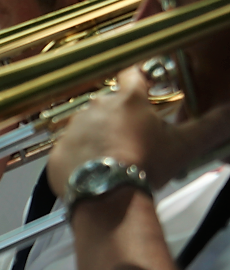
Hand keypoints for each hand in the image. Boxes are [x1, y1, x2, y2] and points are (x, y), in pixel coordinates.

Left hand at [47, 68, 229, 195]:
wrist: (107, 195)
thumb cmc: (147, 165)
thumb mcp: (185, 145)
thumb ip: (211, 125)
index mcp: (128, 99)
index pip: (133, 74)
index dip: (139, 78)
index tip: (145, 86)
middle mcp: (96, 106)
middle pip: (110, 104)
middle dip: (121, 117)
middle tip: (135, 140)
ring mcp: (74, 127)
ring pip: (88, 125)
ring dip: (100, 137)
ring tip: (115, 159)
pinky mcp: (58, 149)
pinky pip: (71, 149)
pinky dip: (81, 157)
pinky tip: (96, 172)